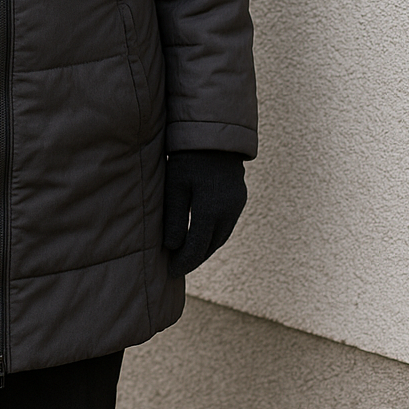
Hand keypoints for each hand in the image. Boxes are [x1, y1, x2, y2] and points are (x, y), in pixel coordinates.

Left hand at [162, 150, 246, 277]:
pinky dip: (213, 236)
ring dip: (205, 249)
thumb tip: (171, 248)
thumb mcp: (175, 187)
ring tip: (188, 257)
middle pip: (210, 246)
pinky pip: (226, 226)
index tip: (170, 272)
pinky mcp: (239, 198)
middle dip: (194, 259)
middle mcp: (228, 212)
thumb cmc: (188, 158)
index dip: (183, 263)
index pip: (196, 248)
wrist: (215, 136)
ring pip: (221, 238)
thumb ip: (173, 218)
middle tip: (177, 268)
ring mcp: (236, 205)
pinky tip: (202, 238)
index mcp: (210, 211)